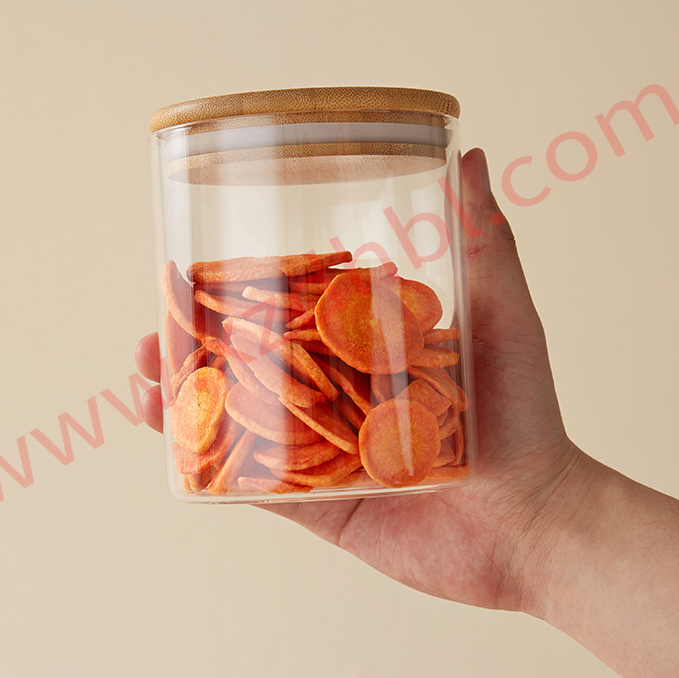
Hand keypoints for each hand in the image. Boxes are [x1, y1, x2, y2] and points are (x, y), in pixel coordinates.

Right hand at [135, 149, 581, 610]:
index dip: (240, 290)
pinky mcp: (318, 503)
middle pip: (251, 361)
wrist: (533, 524)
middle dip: (195, 343)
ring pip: (238, 419)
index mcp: (365, 348)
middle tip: (153, 326)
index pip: (291, 309)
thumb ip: (485, 243)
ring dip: (184, 399)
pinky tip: (170, 447)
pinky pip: (253, 487)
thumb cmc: (524, 414)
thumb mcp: (504, 317)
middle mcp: (336, 393)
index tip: (193, 270)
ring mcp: (322, 450)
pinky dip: (207, 469)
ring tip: (145, 377)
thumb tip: (471, 153)